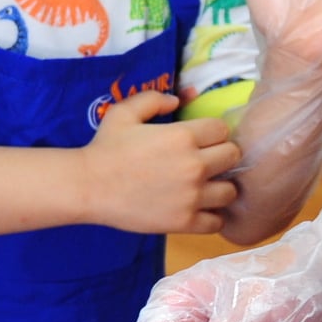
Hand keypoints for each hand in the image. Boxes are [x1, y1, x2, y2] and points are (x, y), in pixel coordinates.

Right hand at [81, 90, 240, 234]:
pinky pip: (217, 221)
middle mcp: (194, 165)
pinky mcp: (185, 221)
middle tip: (204, 160)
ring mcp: (192, 197)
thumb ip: (154, 99)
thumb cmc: (106, 147)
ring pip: (231, 191)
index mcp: (183, 136)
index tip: (201, 138)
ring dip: (220, 186)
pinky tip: (198, 208)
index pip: (223, 129)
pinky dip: (211, 216)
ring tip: (204, 186)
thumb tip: (181, 100)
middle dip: (221, 155)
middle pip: (233, 156)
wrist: (88, 186)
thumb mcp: (124, 113)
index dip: (212, 131)